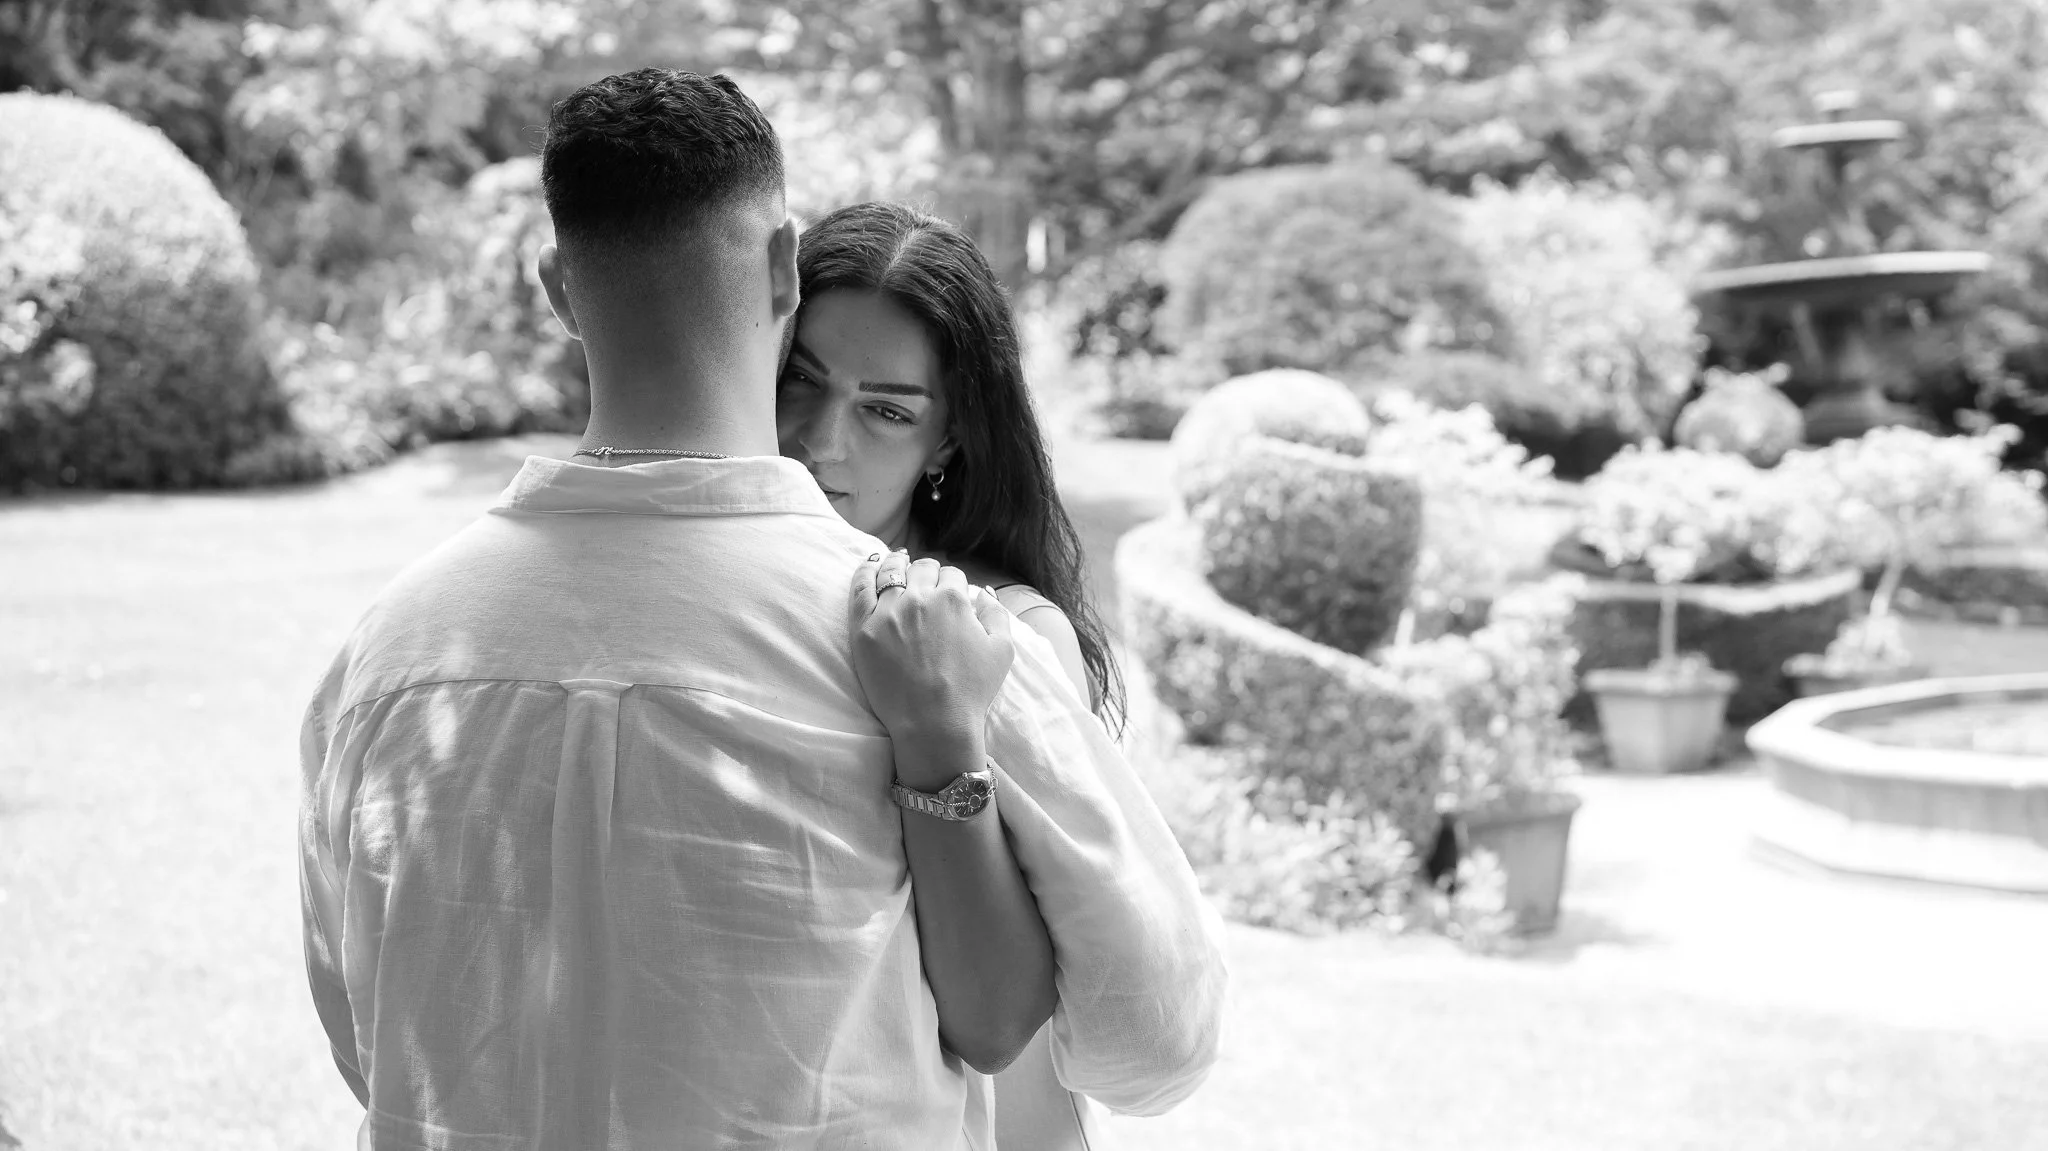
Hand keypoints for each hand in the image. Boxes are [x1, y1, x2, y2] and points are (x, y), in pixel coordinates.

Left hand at [850, 550, 1014, 750]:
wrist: (933, 723)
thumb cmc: (971, 691)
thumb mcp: (1002, 650)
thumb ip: (997, 614)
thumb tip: (984, 592)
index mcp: (954, 599)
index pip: (952, 574)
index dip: (952, 582)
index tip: (948, 591)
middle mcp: (920, 598)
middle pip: (922, 568)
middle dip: (926, 572)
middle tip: (924, 581)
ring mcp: (888, 612)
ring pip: (891, 571)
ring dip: (897, 563)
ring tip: (896, 561)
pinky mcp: (863, 628)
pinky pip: (860, 588)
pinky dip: (865, 571)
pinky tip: (870, 565)